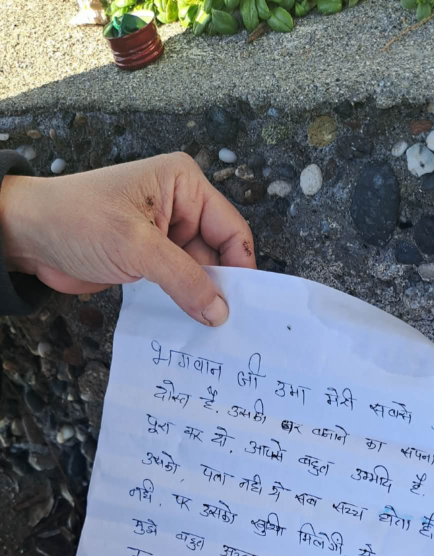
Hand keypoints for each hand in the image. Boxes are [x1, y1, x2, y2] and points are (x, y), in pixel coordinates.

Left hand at [0, 153, 255, 325]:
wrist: (28, 235)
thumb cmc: (75, 220)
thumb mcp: (136, 246)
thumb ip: (183, 279)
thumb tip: (219, 311)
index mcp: (184, 184)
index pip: (231, 229)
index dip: (240, 268)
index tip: (243, 306)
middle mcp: (180, 206)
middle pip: (219, 254)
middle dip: (220, 288)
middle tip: (227, 327)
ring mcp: (165, 235)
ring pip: (200, 274)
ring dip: (200, 300)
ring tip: (209, 332)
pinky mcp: (149, 260)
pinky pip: (178, 285)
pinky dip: (182, 304)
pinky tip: (187, 326)